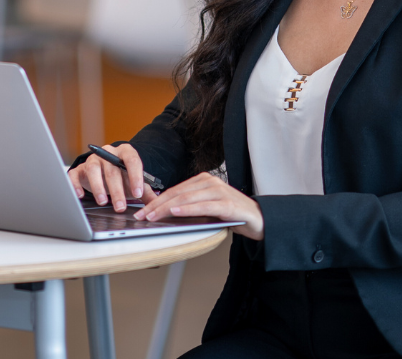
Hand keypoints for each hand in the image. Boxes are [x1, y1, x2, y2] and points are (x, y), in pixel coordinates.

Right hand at [67, 144, 157, 212]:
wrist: (104, 171)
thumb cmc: (122, 176)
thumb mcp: (134, 182)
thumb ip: (146, 192)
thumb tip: (158, 204)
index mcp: (125, 152)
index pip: (132, 160)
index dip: (135, 177)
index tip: (138, 193)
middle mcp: (108, 153)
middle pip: (112, 169)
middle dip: (117, 190)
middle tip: (120, 207)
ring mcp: (92, 159)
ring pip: (94, 169)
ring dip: (98, 186)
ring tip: (103, 202)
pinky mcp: (79, 168)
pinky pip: (75, 174)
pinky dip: (76, 184)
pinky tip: (80, 195)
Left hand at [134, 172, 263, 240]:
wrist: (260, 220)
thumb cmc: (232, 215)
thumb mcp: (208, 208)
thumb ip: (191, 207)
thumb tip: (165, 213)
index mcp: (204, 181)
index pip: (175, 190)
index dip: (157, 200)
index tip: (143, 209)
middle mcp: (210, 182)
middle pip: (178, 193)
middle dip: (157, 205)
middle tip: (142, 215)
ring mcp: (219, 191)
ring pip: (187, 198)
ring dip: (167, 208)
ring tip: (152, 216)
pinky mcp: (227, 204)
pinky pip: (203, 206)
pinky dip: (187, 209)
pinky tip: (175, 211)